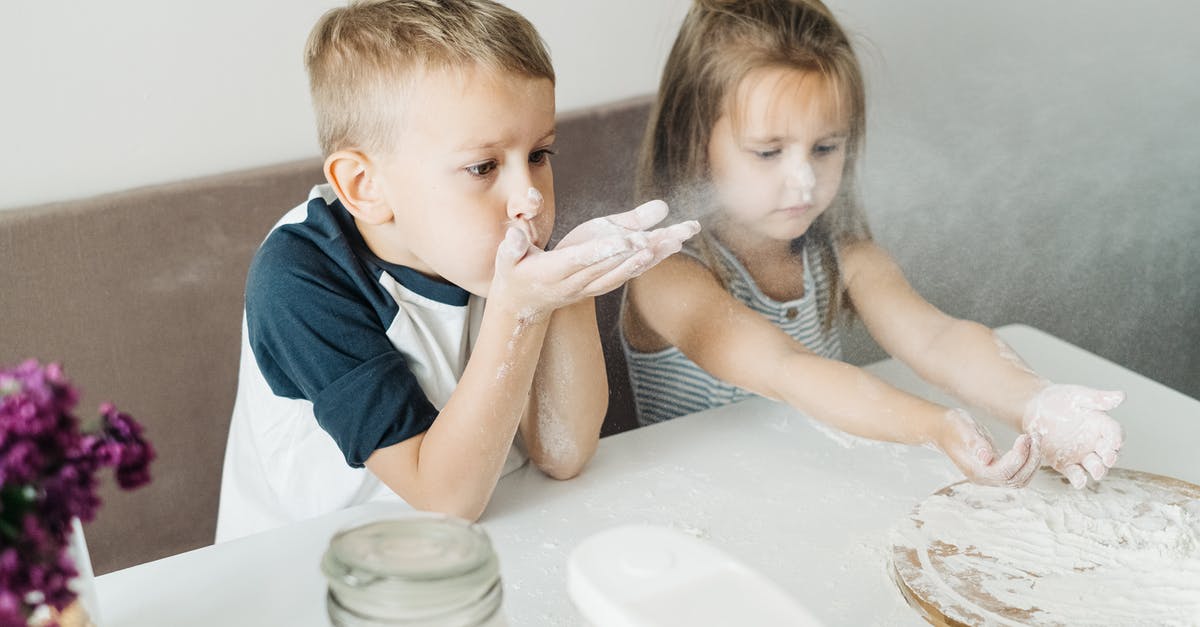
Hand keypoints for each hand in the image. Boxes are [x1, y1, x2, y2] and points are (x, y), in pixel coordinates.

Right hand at [491, 199, 699, 317]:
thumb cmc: (513, 273)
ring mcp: (590, 286)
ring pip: (626, 269)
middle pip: (614, 263)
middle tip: (671, 234)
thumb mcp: (508, 255)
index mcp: (553, 271)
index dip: (607, 250)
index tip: (631, 240)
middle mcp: (577, 282)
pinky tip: (670, 246)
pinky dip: (649, 261)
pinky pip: (627, 273)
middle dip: (643, 249)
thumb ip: (515, 241)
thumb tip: (519, 226)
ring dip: (655, 255)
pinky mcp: (599, 285)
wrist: (523, 306)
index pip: (583, 260)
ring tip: (681, 237)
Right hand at [937, 409, 1040, 486]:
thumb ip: (974, 442)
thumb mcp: (961, 429)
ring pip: (1021, 478)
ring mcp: (991, 476)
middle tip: (1035, 436)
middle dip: (1031, 459)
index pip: (1004, 472)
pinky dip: (1030, 460)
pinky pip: (1019, 473)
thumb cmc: (951, 427)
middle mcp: (984, 478)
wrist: (941, 429)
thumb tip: (986, 457)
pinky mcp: (997, 469)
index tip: (1025, 437)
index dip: (1019, 457)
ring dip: (1033, 461)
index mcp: (975, 471)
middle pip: (1016, 479)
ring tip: (1036, 438)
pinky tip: (1031, 444)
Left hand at [1022, 384, 1123, 488]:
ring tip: (1096, 470)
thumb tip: (1122, 396)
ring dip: (1097, 470)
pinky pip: (1075, 474)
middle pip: (1109, 454)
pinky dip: (1078, 479)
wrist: (1033, 408)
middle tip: (1107, 458)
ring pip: (1095, 466)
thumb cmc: (1058, 399)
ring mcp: (1081, 455)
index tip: (1115, 443)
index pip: (1115, 434)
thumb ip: (1098, 398)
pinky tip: (1079, 481)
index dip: (1117, 439)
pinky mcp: (1065, 464)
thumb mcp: (1078, 396)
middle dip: (1110, 458)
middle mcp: (1095, 443)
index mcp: (1102, 426)